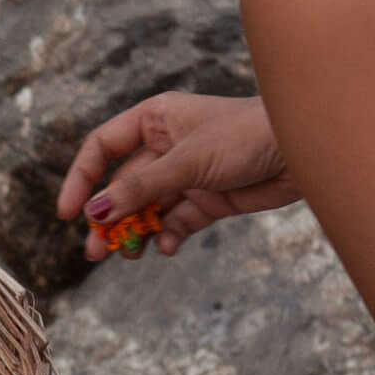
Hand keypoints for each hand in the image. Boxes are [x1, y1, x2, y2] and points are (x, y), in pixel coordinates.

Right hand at [56, 90, 300, 255]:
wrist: (304, 149)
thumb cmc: (246, 136)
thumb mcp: (187, 161)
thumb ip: (142, 189)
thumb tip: (98, 212)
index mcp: (155, 120)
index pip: (103, 148)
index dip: (82, 178)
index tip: (69, 212)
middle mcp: (167, 145)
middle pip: (124, 185)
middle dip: (109, 217)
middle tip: (95, 251)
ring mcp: (189, 174)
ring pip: (150, 207)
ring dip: (136, 231)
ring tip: (127, 255)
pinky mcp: (211, 198)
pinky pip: (179, 221)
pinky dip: (170, 235)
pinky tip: (168, 247)